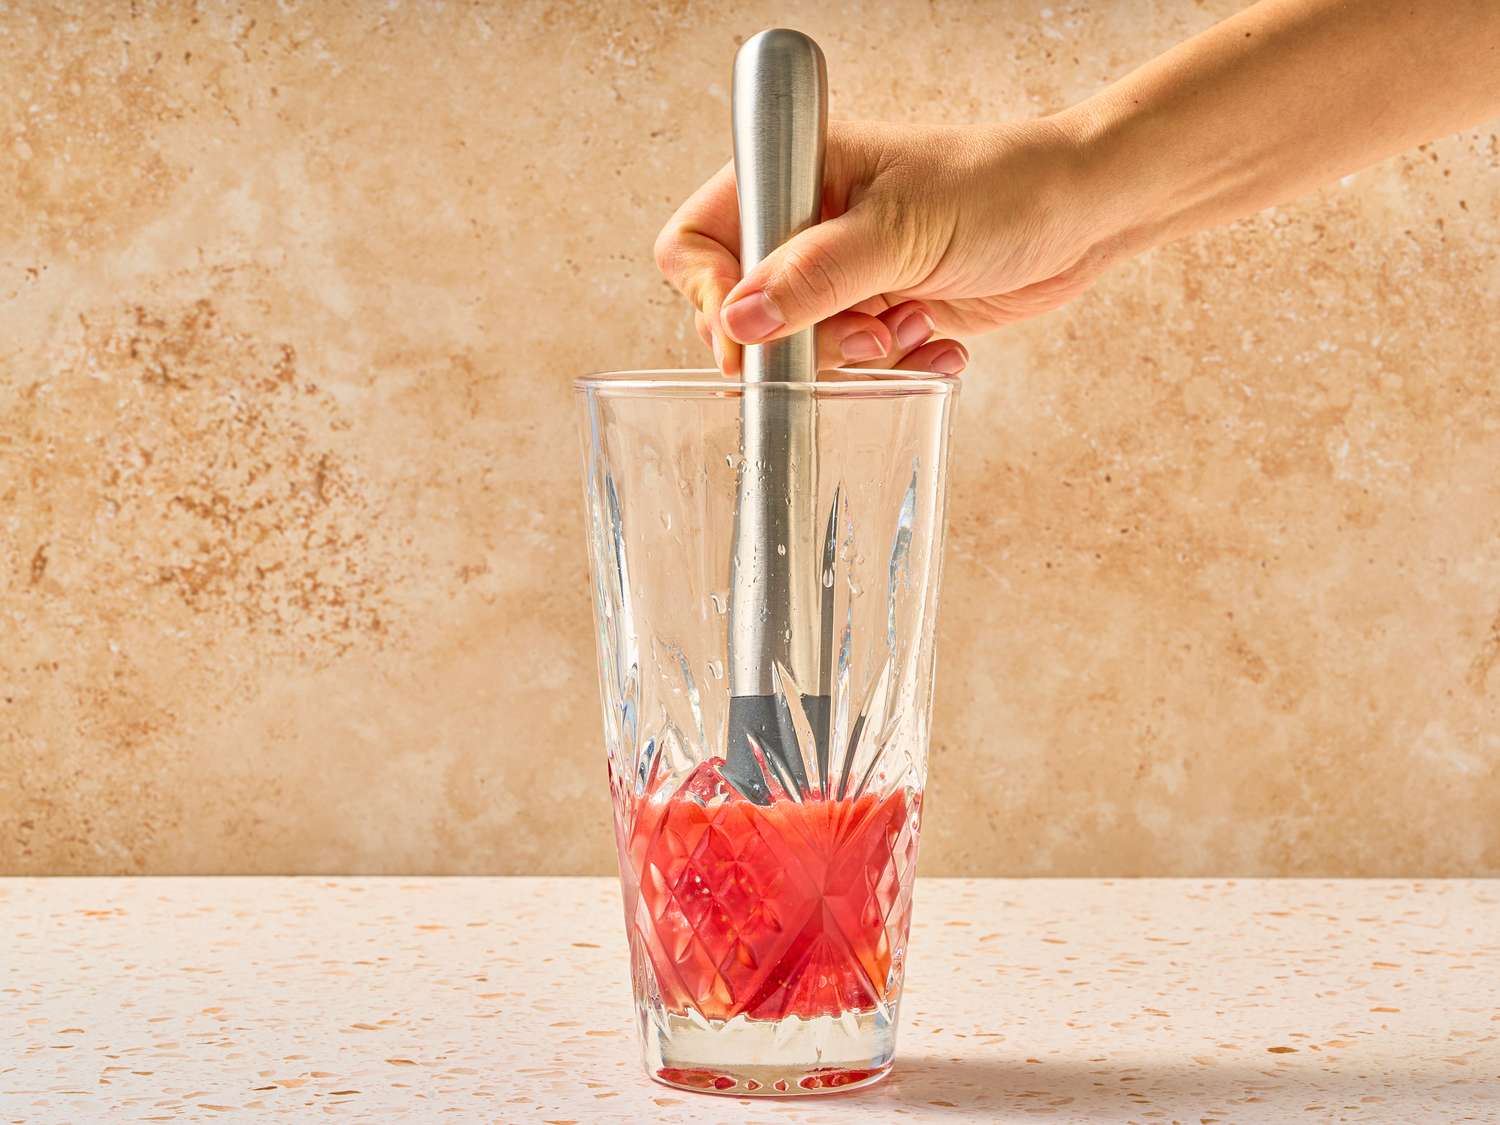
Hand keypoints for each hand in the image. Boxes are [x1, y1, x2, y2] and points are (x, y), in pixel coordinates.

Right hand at [653, 116, 1123, 376]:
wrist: (1083, 214)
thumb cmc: (1000, 187)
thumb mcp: (899, 231)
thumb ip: (815, 278)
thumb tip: (739, 324)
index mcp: (792, 176)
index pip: (697, 244)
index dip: (713, 296)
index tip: (753, 336)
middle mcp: (805, 227)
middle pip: (744, 315)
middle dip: (802, 340)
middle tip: (863, 330)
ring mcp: (841, 276)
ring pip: (800, 352)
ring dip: (857, 358)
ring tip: (912, 326)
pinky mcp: (879, 315)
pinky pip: (854, 368)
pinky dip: (893, 370)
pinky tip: (936, 344)